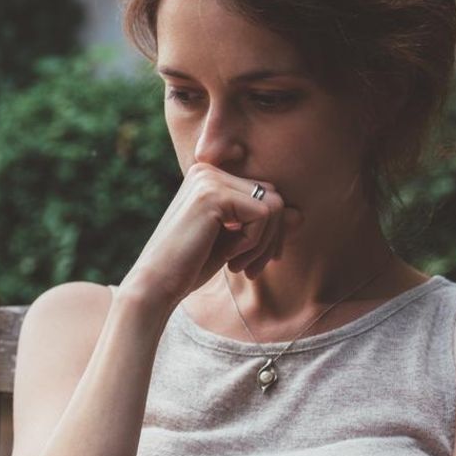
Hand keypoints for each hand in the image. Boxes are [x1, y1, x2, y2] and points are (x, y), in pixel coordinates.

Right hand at [119, 164, 302, 314]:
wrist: (156, 284)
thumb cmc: (190, 266)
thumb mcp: (234, 243)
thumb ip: (263, 226)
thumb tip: (299, 214)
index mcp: (209, 177)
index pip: (264, 193)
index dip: (270, 231)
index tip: (256, 260)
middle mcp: (208, 170)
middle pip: (273, 196)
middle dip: (271, 238)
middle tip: (251, 269)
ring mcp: (209, 179)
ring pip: (274, 205)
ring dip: (264, 243)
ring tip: (240, 266)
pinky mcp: (213, 194)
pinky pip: (263, 215)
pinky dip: (254, 243)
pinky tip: (229, 258)